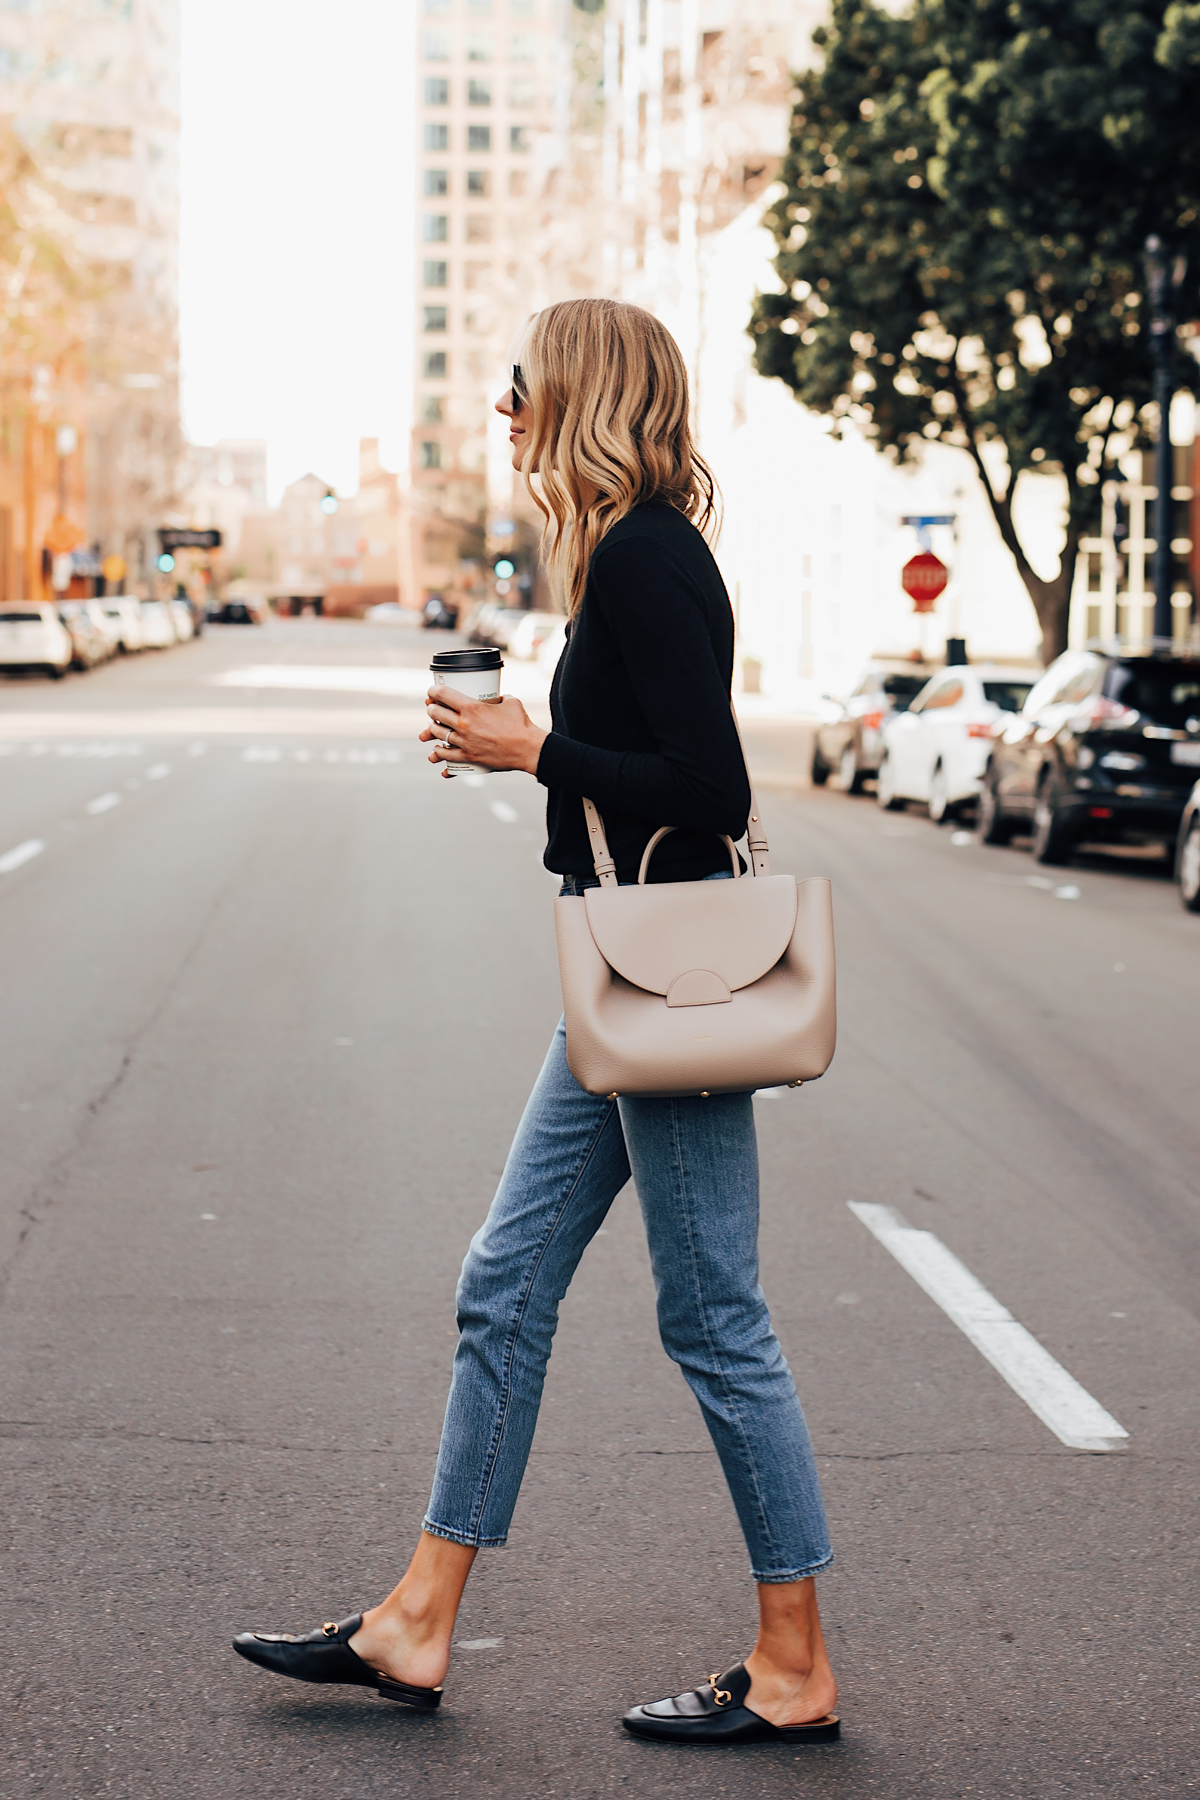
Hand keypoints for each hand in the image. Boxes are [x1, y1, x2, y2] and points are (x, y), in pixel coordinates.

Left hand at [420, 684, 547, 776]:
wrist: (528, 749)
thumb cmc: (521, 724)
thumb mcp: (510, 702)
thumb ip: (498, 697)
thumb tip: (496, 696)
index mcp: (471, 707)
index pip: (442, 695)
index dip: (433, 692)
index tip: (432, 692)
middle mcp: (464, 724)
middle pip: (435, 714)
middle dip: (431, 709)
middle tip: (433, 709)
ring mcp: (464, 742)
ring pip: (437, 734)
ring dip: (432, 729)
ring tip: (433, 727)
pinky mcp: (468, 757)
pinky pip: (446, 755)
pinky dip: (439, 752)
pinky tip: (437, 749)